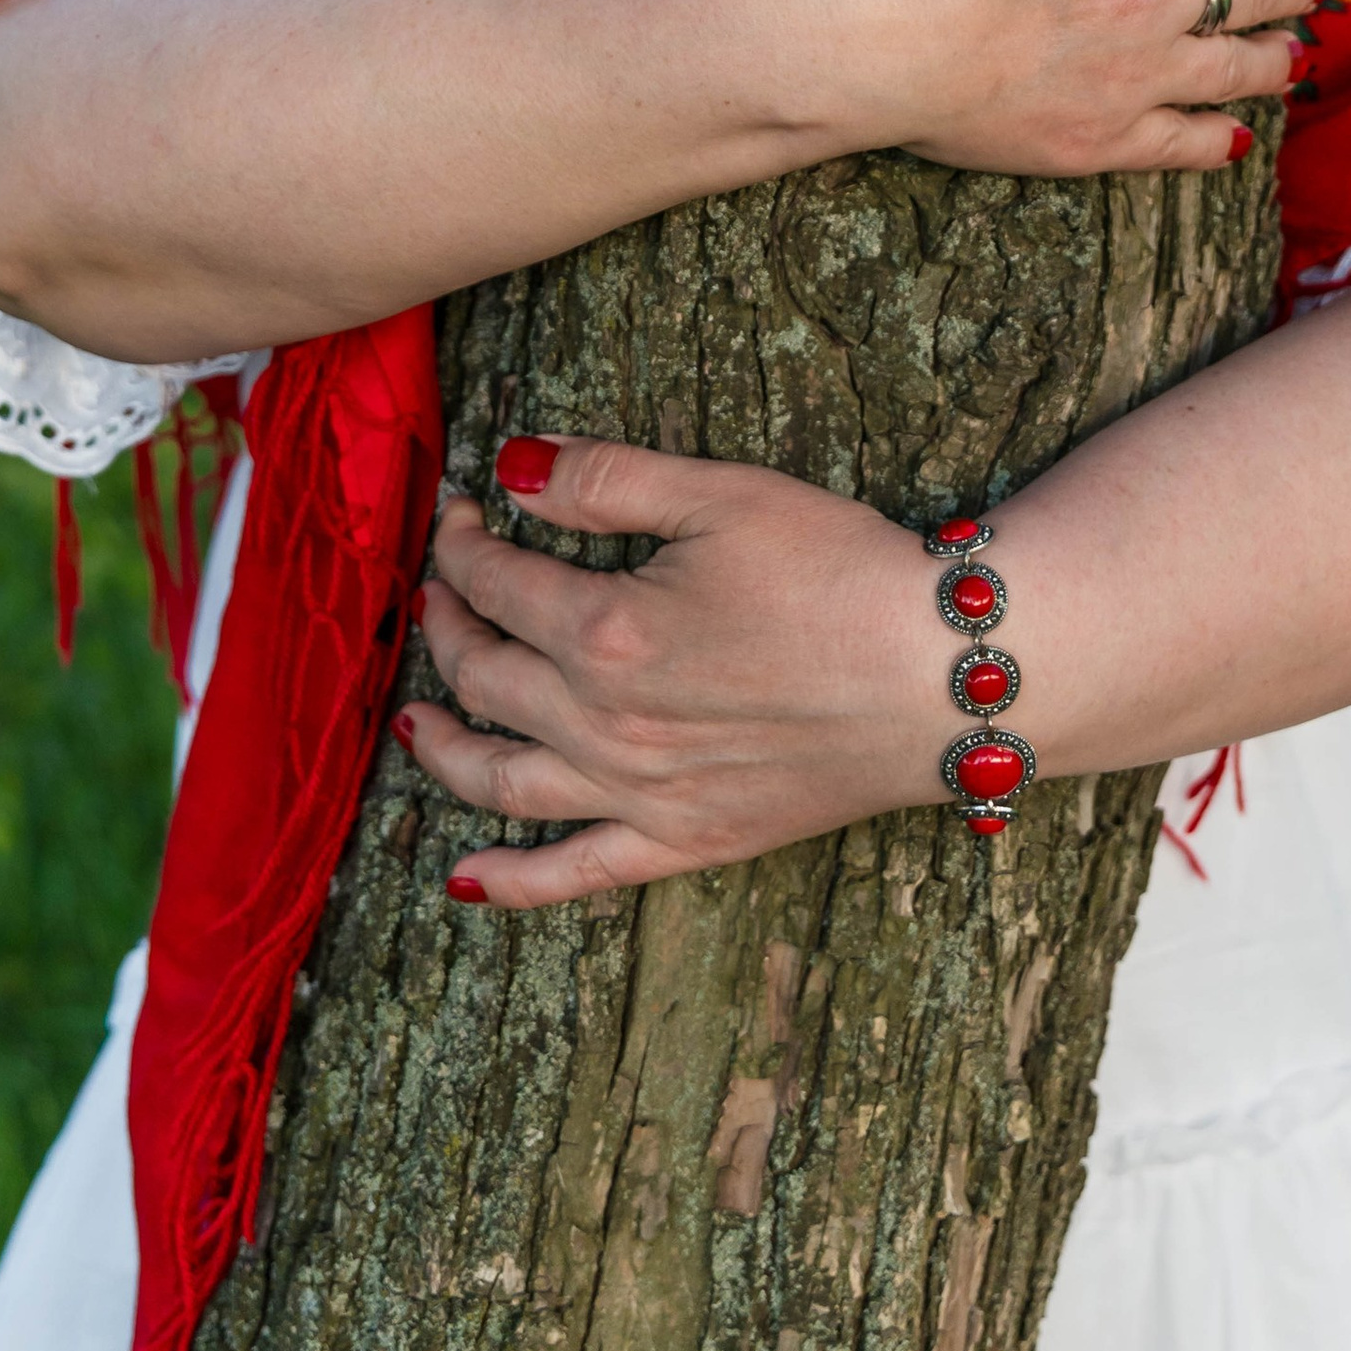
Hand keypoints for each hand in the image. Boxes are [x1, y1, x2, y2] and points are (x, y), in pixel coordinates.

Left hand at [399, 436, 936, 908]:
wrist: (938, 674)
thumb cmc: (840, 571)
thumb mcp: (723, 492)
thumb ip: (608, 478)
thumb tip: (513, 467)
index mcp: (607, 632)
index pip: (497, 583)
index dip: (465, 542)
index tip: (465, 511)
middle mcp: (606, 724)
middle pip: (484, 676)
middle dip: (446, 625)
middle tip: (441, 591)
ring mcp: (641, 795)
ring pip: (501, 780)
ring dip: (441, 746)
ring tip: (412, 718)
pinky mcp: (685, 842)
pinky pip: (573, 877)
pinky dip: (508, 883)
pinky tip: (461, 878)